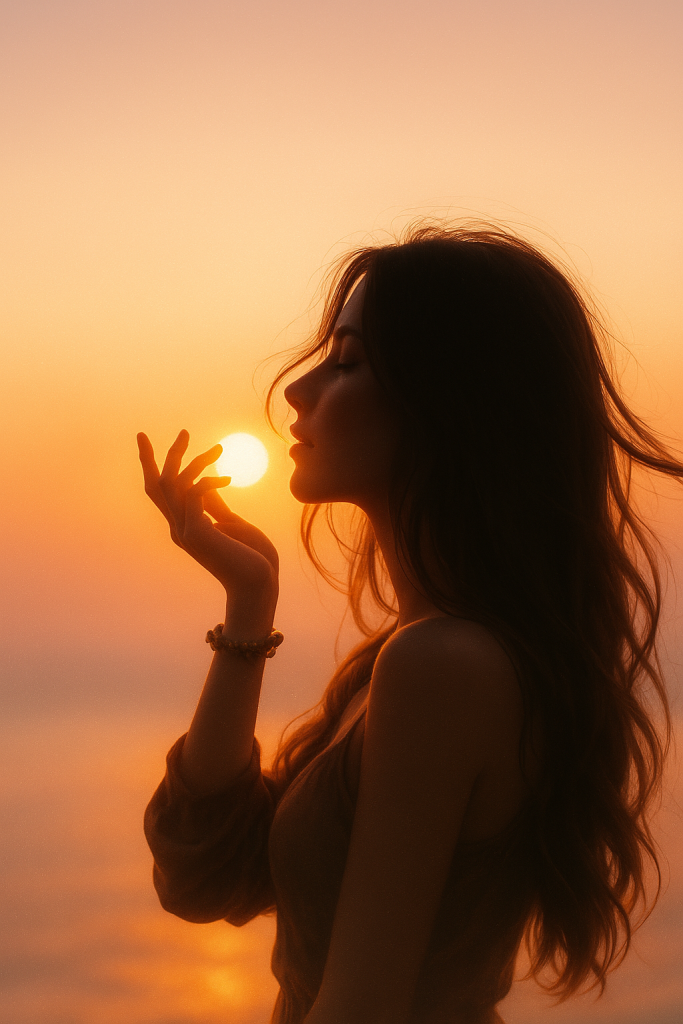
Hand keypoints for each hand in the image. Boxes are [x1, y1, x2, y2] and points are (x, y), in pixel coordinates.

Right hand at [137, 430, 278, 605]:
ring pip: (174, 484)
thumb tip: (209, 482)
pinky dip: (207, 480)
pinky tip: (228, 479)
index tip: (144, 438)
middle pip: (159, 483)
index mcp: (184, 526)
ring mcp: (185, 532)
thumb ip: (216, 505)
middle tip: (185, 431)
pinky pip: (193, 493)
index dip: (150, 463)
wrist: (260, 585)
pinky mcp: (197, 533)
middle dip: (169, 455)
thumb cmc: (252, 558)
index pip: (159, 491)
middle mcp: (178, 528)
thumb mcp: (233, 523)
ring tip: (219, 449)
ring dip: (196, 461)